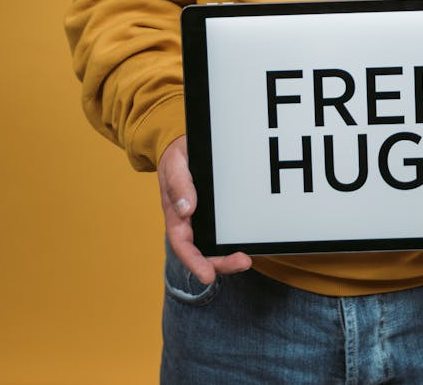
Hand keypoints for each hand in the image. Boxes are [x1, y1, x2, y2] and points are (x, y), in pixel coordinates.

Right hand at [158, 135, 252, 284]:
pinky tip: (248, 243)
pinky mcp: (215, 214)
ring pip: (214, 246)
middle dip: (220, 263)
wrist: (185, 147)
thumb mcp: (175, 165)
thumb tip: (186, 209)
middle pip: (202, 252)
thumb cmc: (177, 157)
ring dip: (228, 257)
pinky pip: (223, 232)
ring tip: (246, 259)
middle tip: (242, 262)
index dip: (194, 262)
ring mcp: (203, 220)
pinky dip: (234, 241)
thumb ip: (178, 185)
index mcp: (175, 215)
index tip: (207, 275)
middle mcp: (190, 222)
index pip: (182, 244)